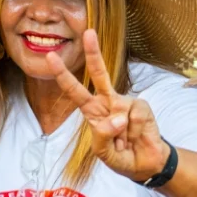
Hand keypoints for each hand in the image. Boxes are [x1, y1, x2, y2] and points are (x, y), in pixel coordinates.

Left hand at [44, 30, 171, 183]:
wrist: (145, 163)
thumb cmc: (120, 156)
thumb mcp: (103, 153)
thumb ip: (103, 136)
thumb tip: (118, 118)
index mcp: (93, 111)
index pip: (76, 92)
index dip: (63, 76)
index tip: (51, 57)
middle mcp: (108, 102)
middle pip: (99, 74)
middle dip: (94, 53)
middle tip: (88, 33)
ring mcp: (125, 102)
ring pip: (119, 112)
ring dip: (122, 137)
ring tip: (126, 143)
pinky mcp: (141, 106)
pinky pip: (133, 118)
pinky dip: (134, 133)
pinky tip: (137, 137)